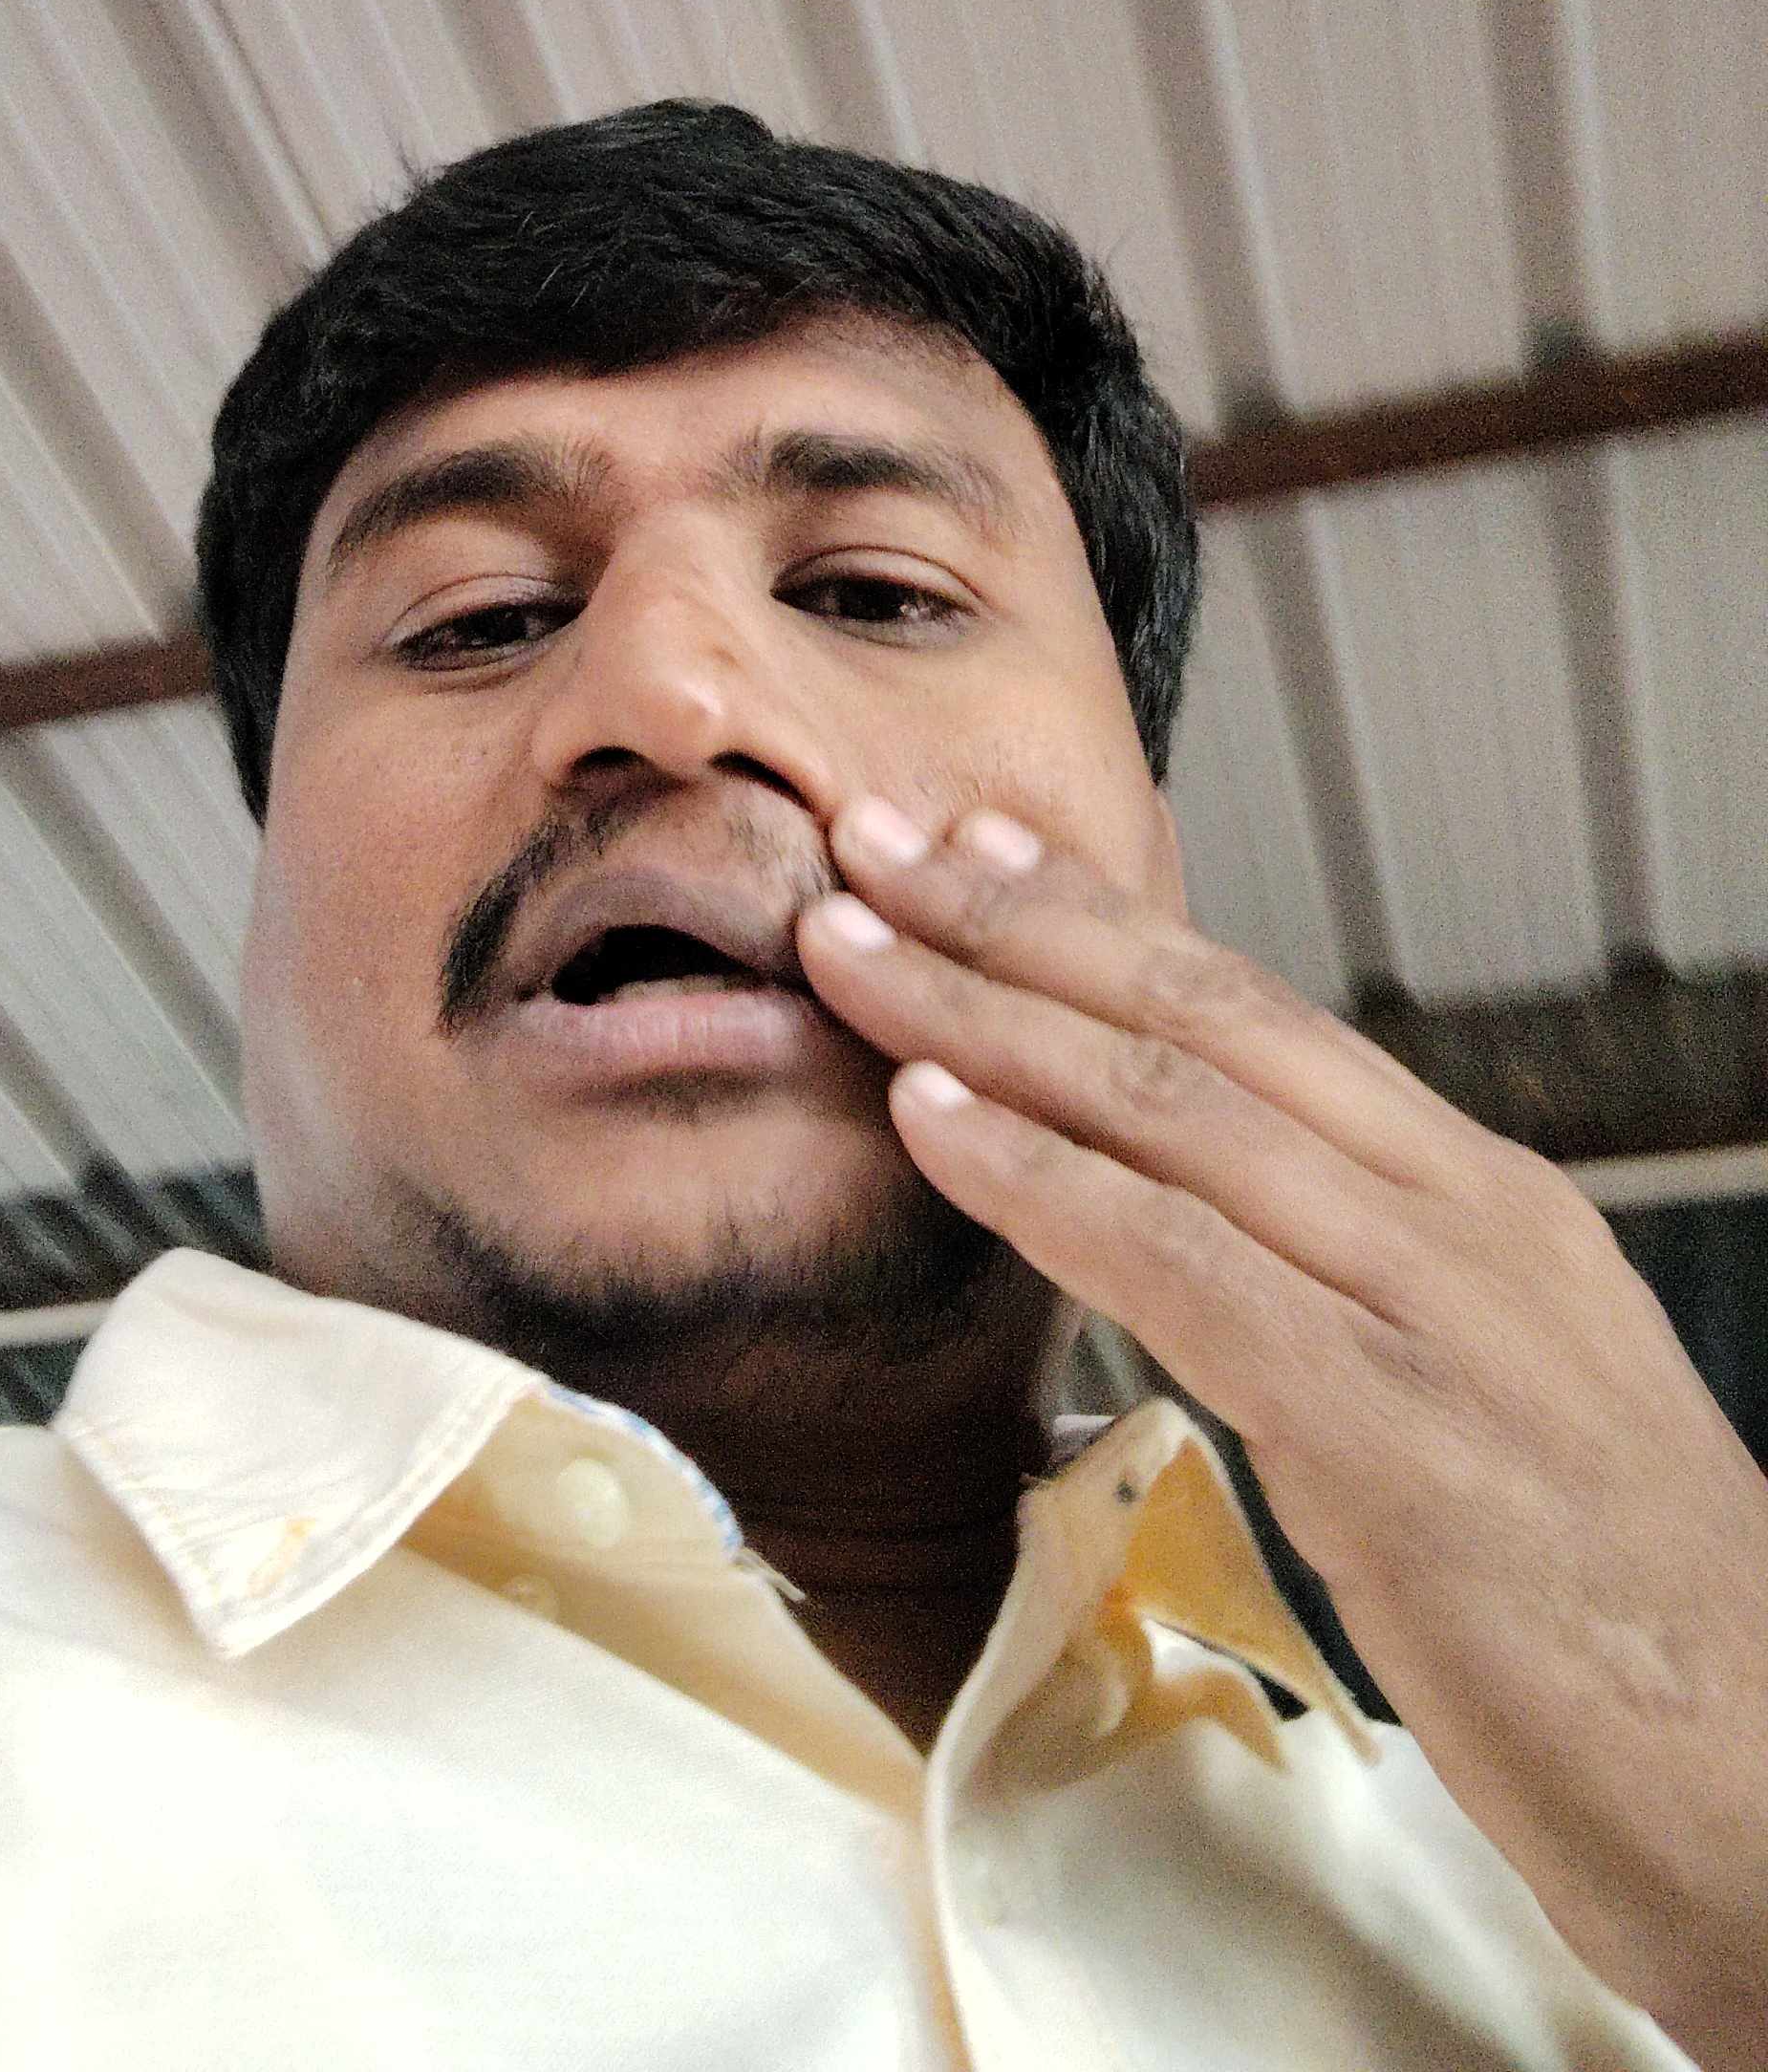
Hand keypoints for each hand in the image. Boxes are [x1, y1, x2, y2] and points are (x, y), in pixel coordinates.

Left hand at [797, 797, 1767, 2064]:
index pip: (1258, 1012)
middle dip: (1016, 923)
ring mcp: (1441, 1318)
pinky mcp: (1400, 1440)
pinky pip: (1185, 1270)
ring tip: (849, 955)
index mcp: (1485, 1199)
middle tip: (872, 841)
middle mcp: (1467, 1221)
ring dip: (986, 1024)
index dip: (1098, 919)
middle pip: (1203, 1019)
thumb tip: (1185, 1216)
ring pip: (1176, 1114)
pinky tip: (936, 1126)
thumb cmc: (1609, 1618)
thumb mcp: (1486, 1394)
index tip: (971, 846)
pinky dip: (1045, 1184)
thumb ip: (1350, 1287)